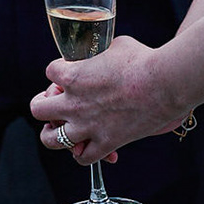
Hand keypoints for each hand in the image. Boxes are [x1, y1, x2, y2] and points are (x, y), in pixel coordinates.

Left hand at [32, 36, 186, 164]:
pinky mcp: (105, 142)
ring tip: (59, 129)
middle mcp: (74, 103)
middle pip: (38, 109)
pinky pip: (82, 157)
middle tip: (55, 101)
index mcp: (73, 75)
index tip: (70, 72)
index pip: (50, 72)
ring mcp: (87, 125)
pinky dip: (82, 152)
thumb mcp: (115, 46)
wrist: (165, 82)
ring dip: (53, 134)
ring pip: (51, 140)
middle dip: (44, 104)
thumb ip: (100, 54)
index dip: (59, 71)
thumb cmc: (143, 59)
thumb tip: (100, 55)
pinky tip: (88, 144)